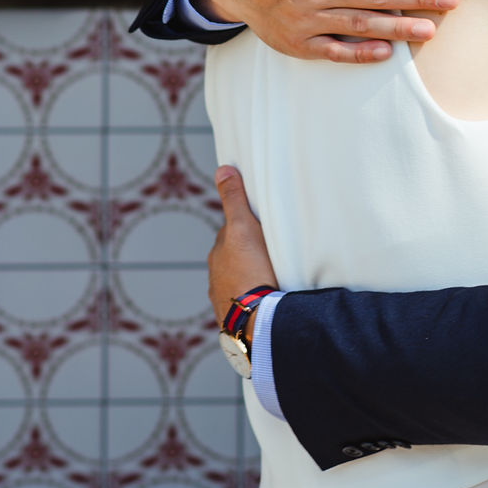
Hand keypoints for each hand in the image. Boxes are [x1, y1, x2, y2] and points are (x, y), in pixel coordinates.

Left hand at [210, 166, 277, 329]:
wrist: (256, 318)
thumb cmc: (251, 271)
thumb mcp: (243, 228)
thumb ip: (234, 200)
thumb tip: (222, 169)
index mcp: (219, 253)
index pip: (232, 233)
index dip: (247, 227)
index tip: (263, 227)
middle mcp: (216, 275)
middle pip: (234, 256)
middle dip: (248, 252)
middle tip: (271, 250)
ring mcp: (224, 297)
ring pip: (238, 279)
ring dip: (250, 276)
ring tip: (271, 276)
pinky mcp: (236, 317)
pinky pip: (245, 301)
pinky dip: (253, 297)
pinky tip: (266, 298)